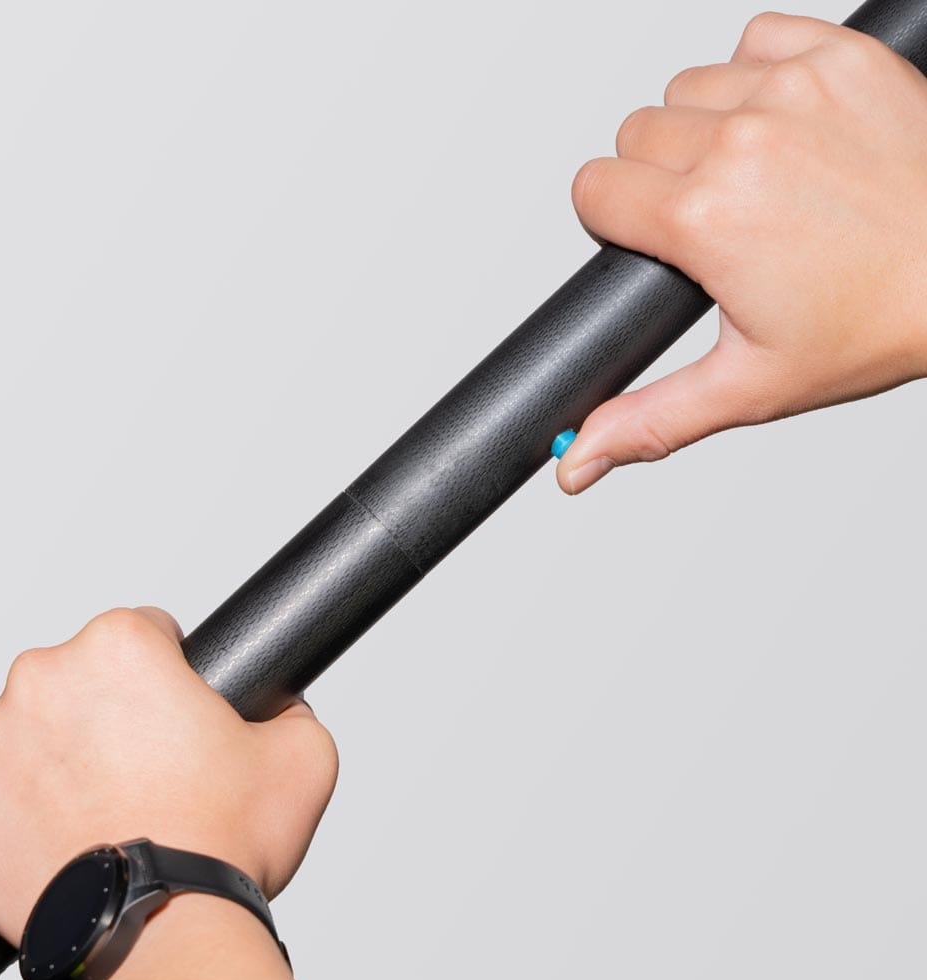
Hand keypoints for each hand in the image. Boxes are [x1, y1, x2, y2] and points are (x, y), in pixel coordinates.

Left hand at [0, 607, 337, 947]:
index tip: (174, 716)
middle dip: (112, 711)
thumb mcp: (304, 753)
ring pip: (33, 727)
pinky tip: (64, 832)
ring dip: (63, 754)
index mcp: (120, 645)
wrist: (157, 936)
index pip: (146, 630)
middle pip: (83, 676)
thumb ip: (291, 706)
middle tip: (147, 768)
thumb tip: (278, 703)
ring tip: (106, 806)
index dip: (170, 673)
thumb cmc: (218, 844)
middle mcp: (44, 676)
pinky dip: (19, 805)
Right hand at [558, 12, 926, 493]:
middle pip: (634, 136)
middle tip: (717, 222)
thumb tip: (578, 460)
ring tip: (758, 178)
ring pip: (685, 88)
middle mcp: (742, 142)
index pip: (593, 191)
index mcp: (706, 218)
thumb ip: (648, 420)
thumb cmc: (879, 323)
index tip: (659, 243)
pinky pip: (753, 40)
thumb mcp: (750, 387)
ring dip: (703, 128)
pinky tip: (787, 130)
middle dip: (657, 179)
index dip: (617, 223)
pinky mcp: (837, 55)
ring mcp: (792, 89)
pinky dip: (757, 76)